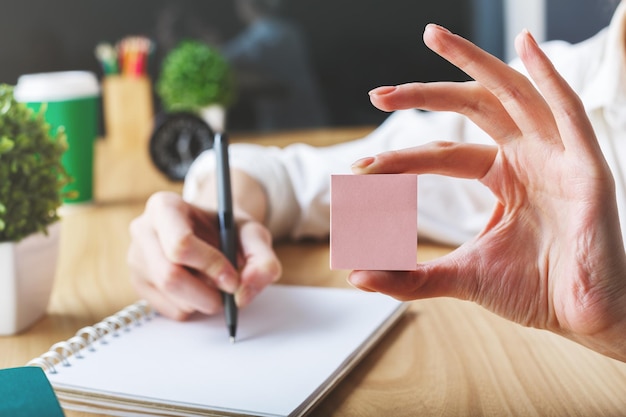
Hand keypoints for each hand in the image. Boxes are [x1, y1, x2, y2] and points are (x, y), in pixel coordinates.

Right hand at [128, 191, 280, 319]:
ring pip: (171, 297)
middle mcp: (142, 230)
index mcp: (164, 206)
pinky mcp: (140, 285)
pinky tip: (202, 288)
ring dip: (205, 300)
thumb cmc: (229, 229)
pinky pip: (170, 311)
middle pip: (170, 276)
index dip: (211, 266)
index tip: (233, 277)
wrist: (212, 231)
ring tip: (217, 283)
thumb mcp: (252, 233)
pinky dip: (196, 307)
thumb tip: (243, 292)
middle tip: (230, 290)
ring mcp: (136, 259)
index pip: (180, 244)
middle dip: (208, 293)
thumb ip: (261, 258)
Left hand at [350, 24, 625, 360]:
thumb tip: (356, 276)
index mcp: (504, 176)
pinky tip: (523, 45)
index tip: (362, 166)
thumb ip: (410, 276)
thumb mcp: (461, 275)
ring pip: (512, 93)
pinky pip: (567, 111)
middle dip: (425, 93)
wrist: (582, 319)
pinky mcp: (586, 165)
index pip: (444, 152)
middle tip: (378, 93)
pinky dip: (548, 75)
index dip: (403, 157)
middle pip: (473, 108)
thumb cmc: (533, 292)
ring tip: (433, 37)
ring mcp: (557, 156)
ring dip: (474, 62)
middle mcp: (529, 156)